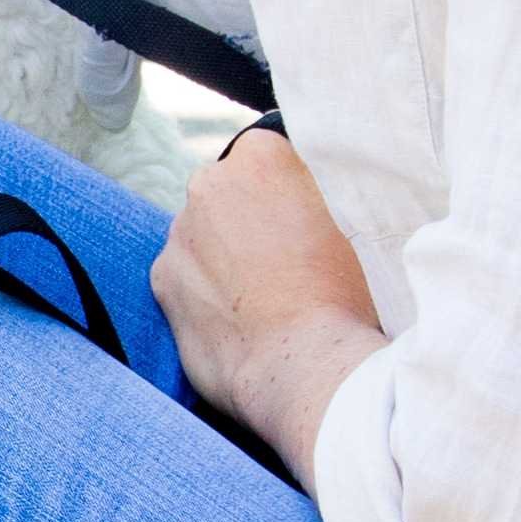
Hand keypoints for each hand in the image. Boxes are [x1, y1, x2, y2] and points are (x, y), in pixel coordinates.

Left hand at [150, 124, 382, 489]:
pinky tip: (241, 318)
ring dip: (226, 255)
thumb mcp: (358, 222)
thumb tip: (320, 184)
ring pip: (205, 234)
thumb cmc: (346, 295)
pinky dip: (206, 292)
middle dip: (252, 218)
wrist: (306, 366)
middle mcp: (209, 183)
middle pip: (231, 192)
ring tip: (268, 298)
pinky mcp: (162, 279)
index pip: (270, 156)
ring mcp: (180, 232)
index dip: (291, 191)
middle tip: (291, 262)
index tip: (308, 221)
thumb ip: (327, 189)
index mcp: (261, 155)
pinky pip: (185, 276)